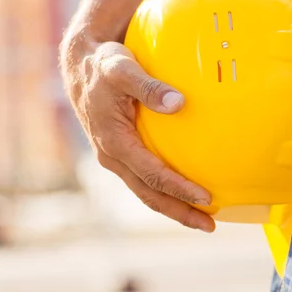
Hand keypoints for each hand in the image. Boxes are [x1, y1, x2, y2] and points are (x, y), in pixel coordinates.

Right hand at [61, 36, 214, 232]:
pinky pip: (145, 178)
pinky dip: (166, 190)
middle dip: (180, 212)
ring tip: (203, 218)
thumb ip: (149, 87)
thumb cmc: (103, 66)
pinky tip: (185, 189)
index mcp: (114, 142)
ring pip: (147, 191)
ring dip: (174, 207)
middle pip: (149, 195)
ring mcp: (117, 157)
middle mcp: (113, 156)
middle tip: (210, 226)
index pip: (152, 175)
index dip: (179, 189)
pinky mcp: (123, 152)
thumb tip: (178, 103)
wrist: (82, 66)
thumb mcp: (122, 69)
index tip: (206, 198)